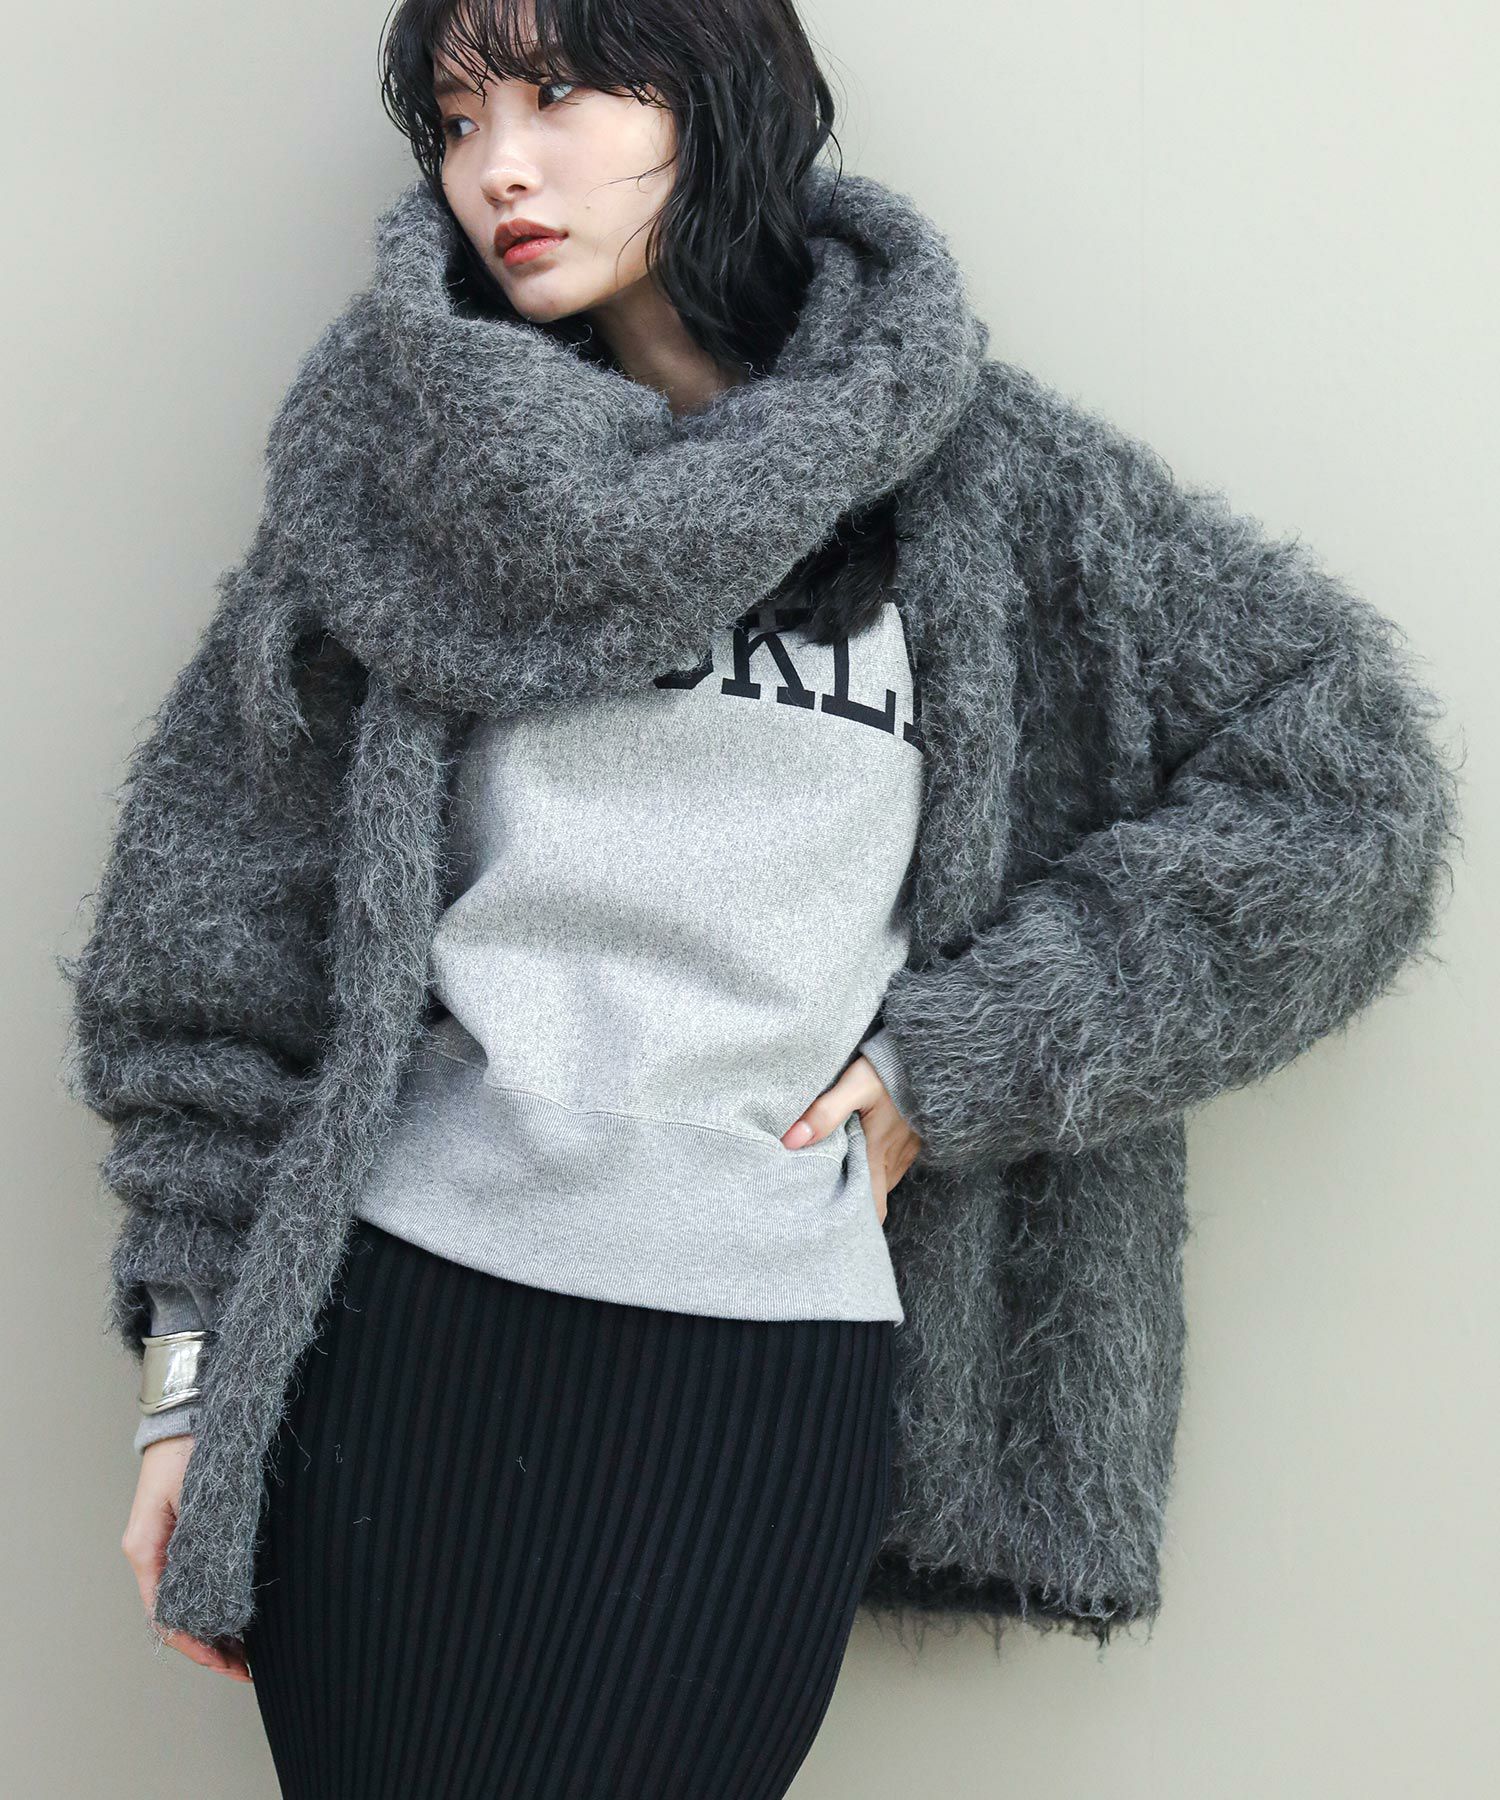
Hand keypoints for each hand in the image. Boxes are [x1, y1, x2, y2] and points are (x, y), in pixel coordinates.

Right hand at [123, 1435, 252, 1681]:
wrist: (192, 1411)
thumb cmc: (187, 1448)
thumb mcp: (193, 1496)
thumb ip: (201, 1537)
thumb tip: (221, 1583)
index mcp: (146, 1550)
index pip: (167, 1616)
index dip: (196, 1645)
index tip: (225, 1662)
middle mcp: (156, 1554)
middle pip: (180, 1615)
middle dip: (211, 1645)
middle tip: (246, 1667)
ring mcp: (174, 1545)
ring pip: (194, 1600)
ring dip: (218, 1627)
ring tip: (250, 1650)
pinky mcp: (194, 1534)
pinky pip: (204, 1578)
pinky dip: (222, 1599)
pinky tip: (245, 1610)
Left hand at [780, 1053, 921, 1225]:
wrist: (931, 1051)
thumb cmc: (891, 1068)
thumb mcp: (854, 1086)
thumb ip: (825, 1113)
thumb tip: (790, 1141)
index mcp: (877, 1153)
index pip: (871, 1206)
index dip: (855, 1221)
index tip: (831, 1226)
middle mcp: (894, 1157)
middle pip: (874, 1196)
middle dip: (856, 1205)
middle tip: (827, 1207)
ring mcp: (907, 1148)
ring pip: (883, 1179)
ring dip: (864, 1183)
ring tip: (837, 1182)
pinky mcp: (913, 1135)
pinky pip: (893, 1162)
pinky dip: (875, 1166)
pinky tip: (858, 1155)